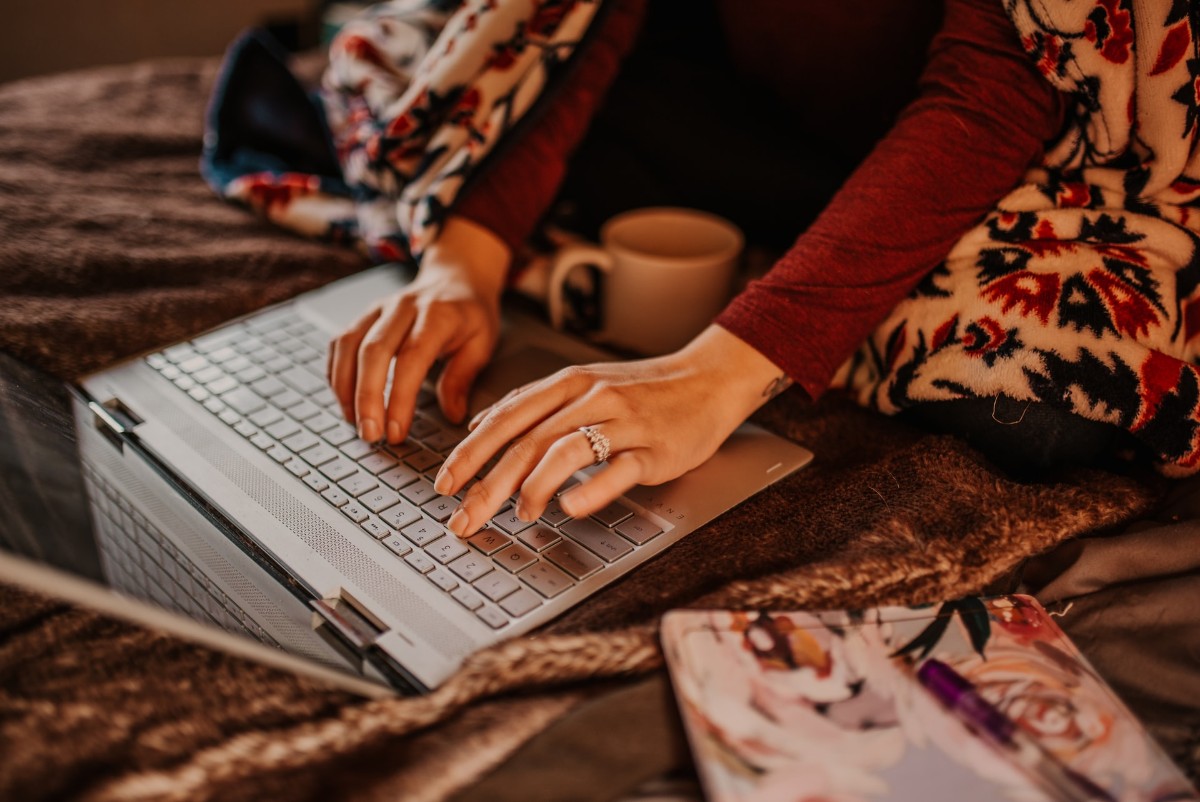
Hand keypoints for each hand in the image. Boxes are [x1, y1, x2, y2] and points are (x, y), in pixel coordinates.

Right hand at [327, 217, 509, 443]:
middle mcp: (403, 307)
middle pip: (373, 352)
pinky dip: (337, 373)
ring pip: (349, 345)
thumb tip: (452, 415)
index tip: (396, 431)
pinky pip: (340, 343)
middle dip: (366, 398)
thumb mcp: (482, 343)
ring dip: (346, 388)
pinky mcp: (364, 315)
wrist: (456, 276)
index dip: (399, 398)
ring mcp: (379, 309)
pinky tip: (346, 399)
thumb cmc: (471, 314)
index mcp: (438, 315)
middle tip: (370, 435)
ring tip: (355, 423)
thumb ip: (463, 377)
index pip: (411, 358)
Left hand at [433, 325, 791, 536]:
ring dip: (534, 487)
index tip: (444, 484)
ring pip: (566, 451)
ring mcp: (624, 422)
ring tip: (520, 514)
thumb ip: (534, 404)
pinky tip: (570, 507)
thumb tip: (480, 428)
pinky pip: (619, 469)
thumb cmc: (644, 389)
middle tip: (464, 517)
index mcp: (568, 383)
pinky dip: (591, 490)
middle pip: (527, 441)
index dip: (471, 453)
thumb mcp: (584, 385)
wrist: (708, 379)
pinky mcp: (655, 448)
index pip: (507, 418)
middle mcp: (591, 398)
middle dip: (488, 483)